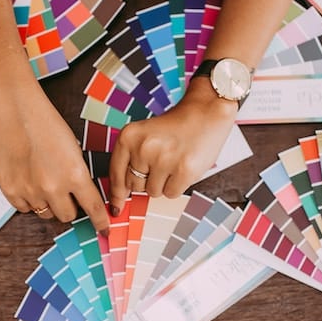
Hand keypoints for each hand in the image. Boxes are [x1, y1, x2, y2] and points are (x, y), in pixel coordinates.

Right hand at [0, 76, 109, 234]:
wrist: (13, 110)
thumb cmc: (44, 122)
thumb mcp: (73, 148)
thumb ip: (78, 174)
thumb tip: (81, 194)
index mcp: (75, 174)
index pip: (94, 208)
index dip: (101, 221)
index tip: (104, 230)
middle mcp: (54, 187)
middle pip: (68, 215)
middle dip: (70, 207)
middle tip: (65, 192)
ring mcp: (30, 191)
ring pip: (46, 213)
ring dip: (49, 204)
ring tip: (43, 181)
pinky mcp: (10, 190)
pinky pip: (25, 208)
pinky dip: (29, 200)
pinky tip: (27, 181)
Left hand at [108, 79, 237, 215]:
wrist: (205, 112)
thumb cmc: (174, 127)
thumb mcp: (143, 136)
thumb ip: (129, 162)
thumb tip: (120, 198)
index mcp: (128, 136)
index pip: (116, 175)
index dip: (116, 195)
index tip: (116, 208)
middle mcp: (143, 147)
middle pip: (135, 186)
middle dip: (146, 181)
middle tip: (160, 163)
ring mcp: (164, 159)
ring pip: (153, 192)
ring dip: (163, 183)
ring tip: (173, 162)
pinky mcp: (184, 170)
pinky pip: (171, 194)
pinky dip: (177, 186)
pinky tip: (182, 167)